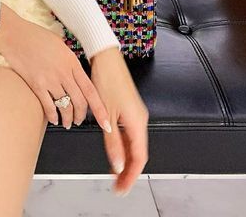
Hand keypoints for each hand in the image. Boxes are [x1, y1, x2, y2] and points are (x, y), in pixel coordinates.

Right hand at [0, 4, 112, 133]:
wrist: (13, 34)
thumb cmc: (34, 35)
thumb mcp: (59, 44)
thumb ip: (69, 60)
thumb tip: (75, 73)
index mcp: (71, 61)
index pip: (90, 90)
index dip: (100, 108)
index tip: (106, 121)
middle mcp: (63, 72)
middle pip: (79, 102)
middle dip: (81, 116)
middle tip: (79, 121)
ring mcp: (50, 79)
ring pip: (65, 106)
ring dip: (67, 118)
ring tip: (66, 122)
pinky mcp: (36, 84)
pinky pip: (48, 106)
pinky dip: (52, 116)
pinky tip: (53, 118)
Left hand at [89, 46, 148, 196]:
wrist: (105, 58)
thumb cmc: (106, 79)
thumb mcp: (106, 115)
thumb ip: (112, 143)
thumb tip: (117, 165)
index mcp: (137, 122)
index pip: (139, 158)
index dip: (131, 175)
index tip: (122, 188)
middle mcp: (140, 119)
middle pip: (139, 153)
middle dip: (129, 171)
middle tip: (118, 185)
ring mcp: (136, 113)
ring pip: (135, 144)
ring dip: (126, 159)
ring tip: (115, 172)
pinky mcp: (130, 108)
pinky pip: (131, 133)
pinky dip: (125, 146)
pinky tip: (115, 151)